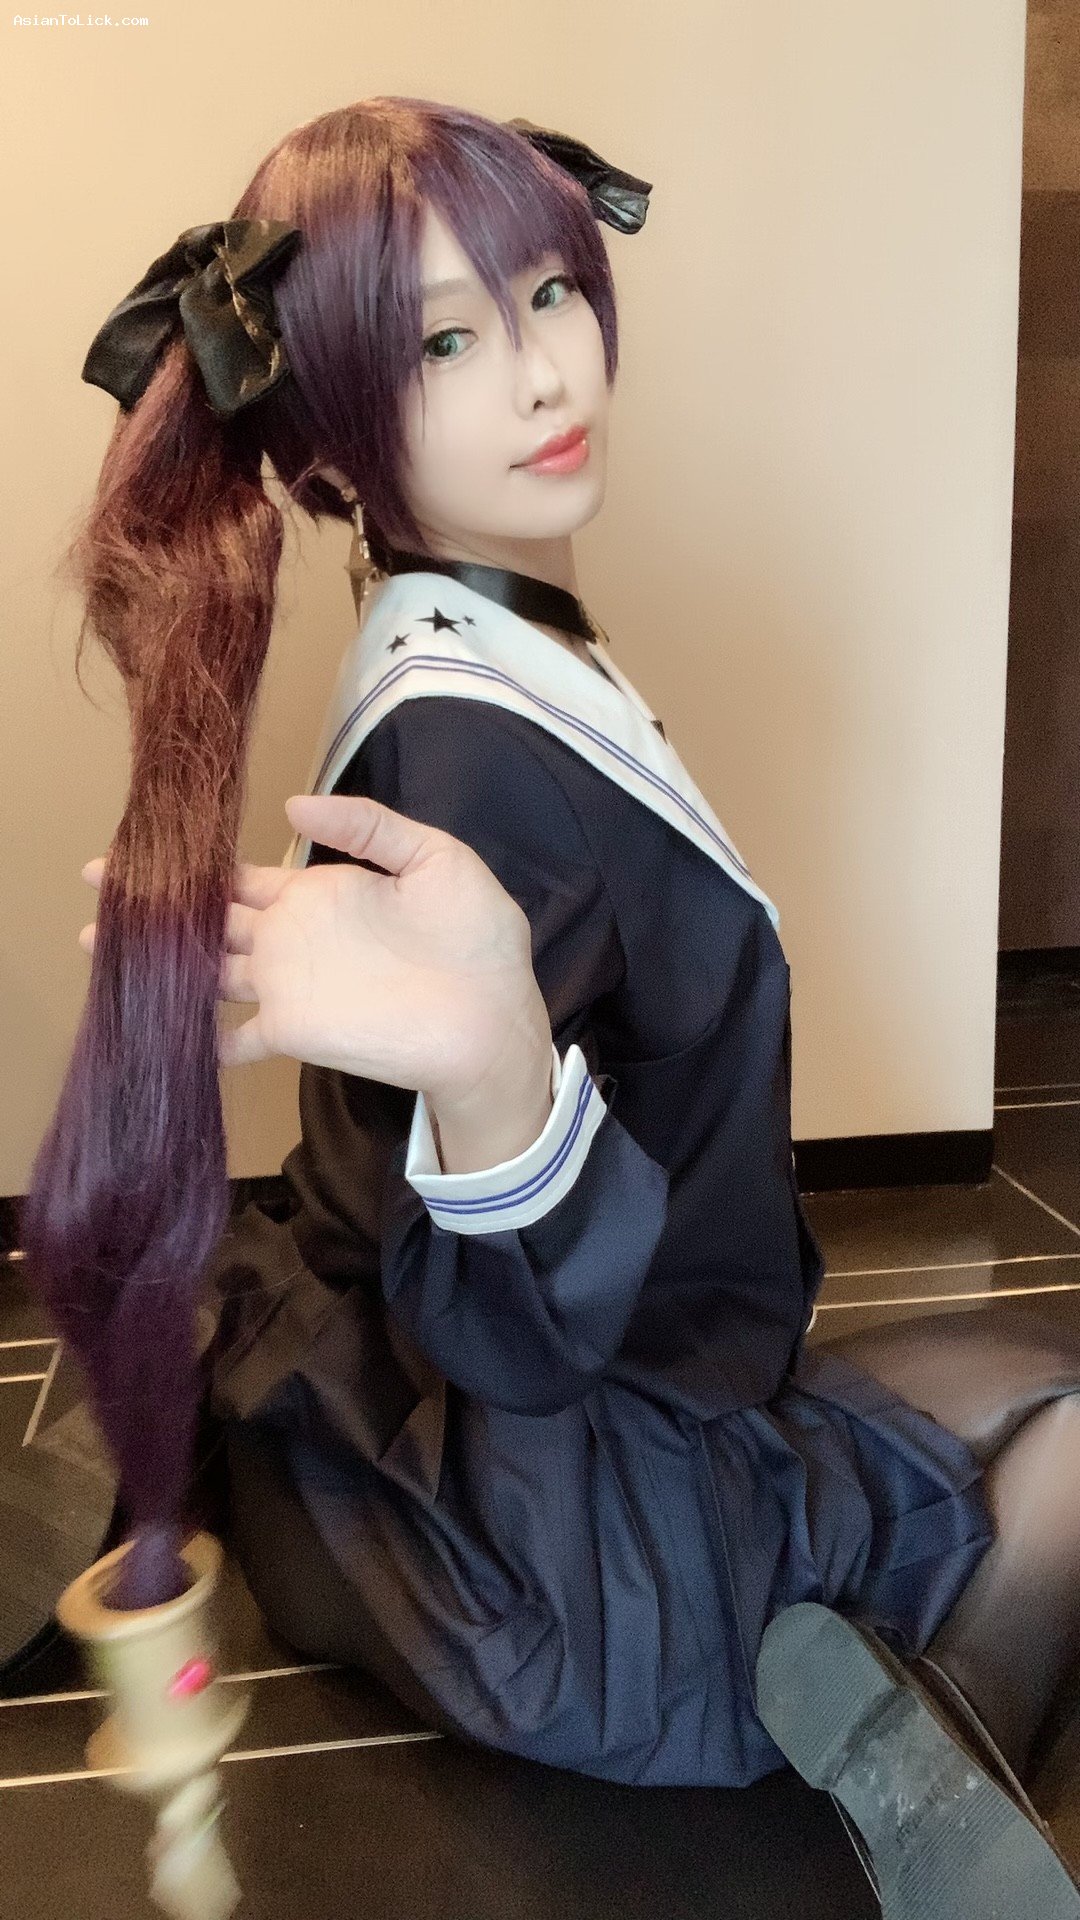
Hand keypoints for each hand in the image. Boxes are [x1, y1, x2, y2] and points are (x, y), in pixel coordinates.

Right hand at [78, 793, 550, 1103]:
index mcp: (322, 891)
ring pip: (208, 972)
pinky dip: (195, 1034)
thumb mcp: (436, 858)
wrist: (496, 1018)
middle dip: (156, 907)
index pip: (244, 876)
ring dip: (159, 963)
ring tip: (102, 949)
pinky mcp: (295, 1031)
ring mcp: (290, 986)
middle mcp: (295, 938)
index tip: (144, 849)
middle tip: (95, 890)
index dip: (197, 865)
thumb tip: (292, 804)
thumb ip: (369, 826)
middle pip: (211, 920)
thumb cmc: (480, 939)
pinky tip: (155, 1026)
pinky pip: (233, 1035)